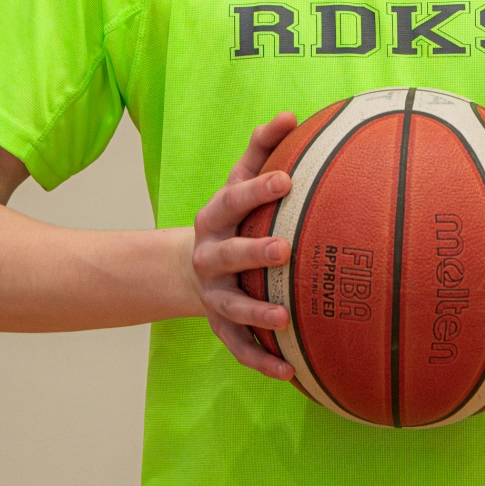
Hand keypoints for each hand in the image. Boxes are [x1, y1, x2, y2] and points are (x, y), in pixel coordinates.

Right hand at [191, 112, 297, 379]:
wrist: (194, 266)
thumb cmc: (234, 215)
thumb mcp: (240, 179)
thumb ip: (263, 148)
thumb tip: (290, 114)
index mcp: (215, 216)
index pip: (235, 199)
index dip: (258, 189)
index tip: (288, 180)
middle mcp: (209, 255)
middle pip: (228, 254)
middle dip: (254, 252)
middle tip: (285, 249)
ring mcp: (213, 294)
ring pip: (232, 305)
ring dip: (257, 310)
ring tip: (285, 316)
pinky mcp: (221, 325)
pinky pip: (239, 346)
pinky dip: (262, 360)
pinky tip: (291, 371)